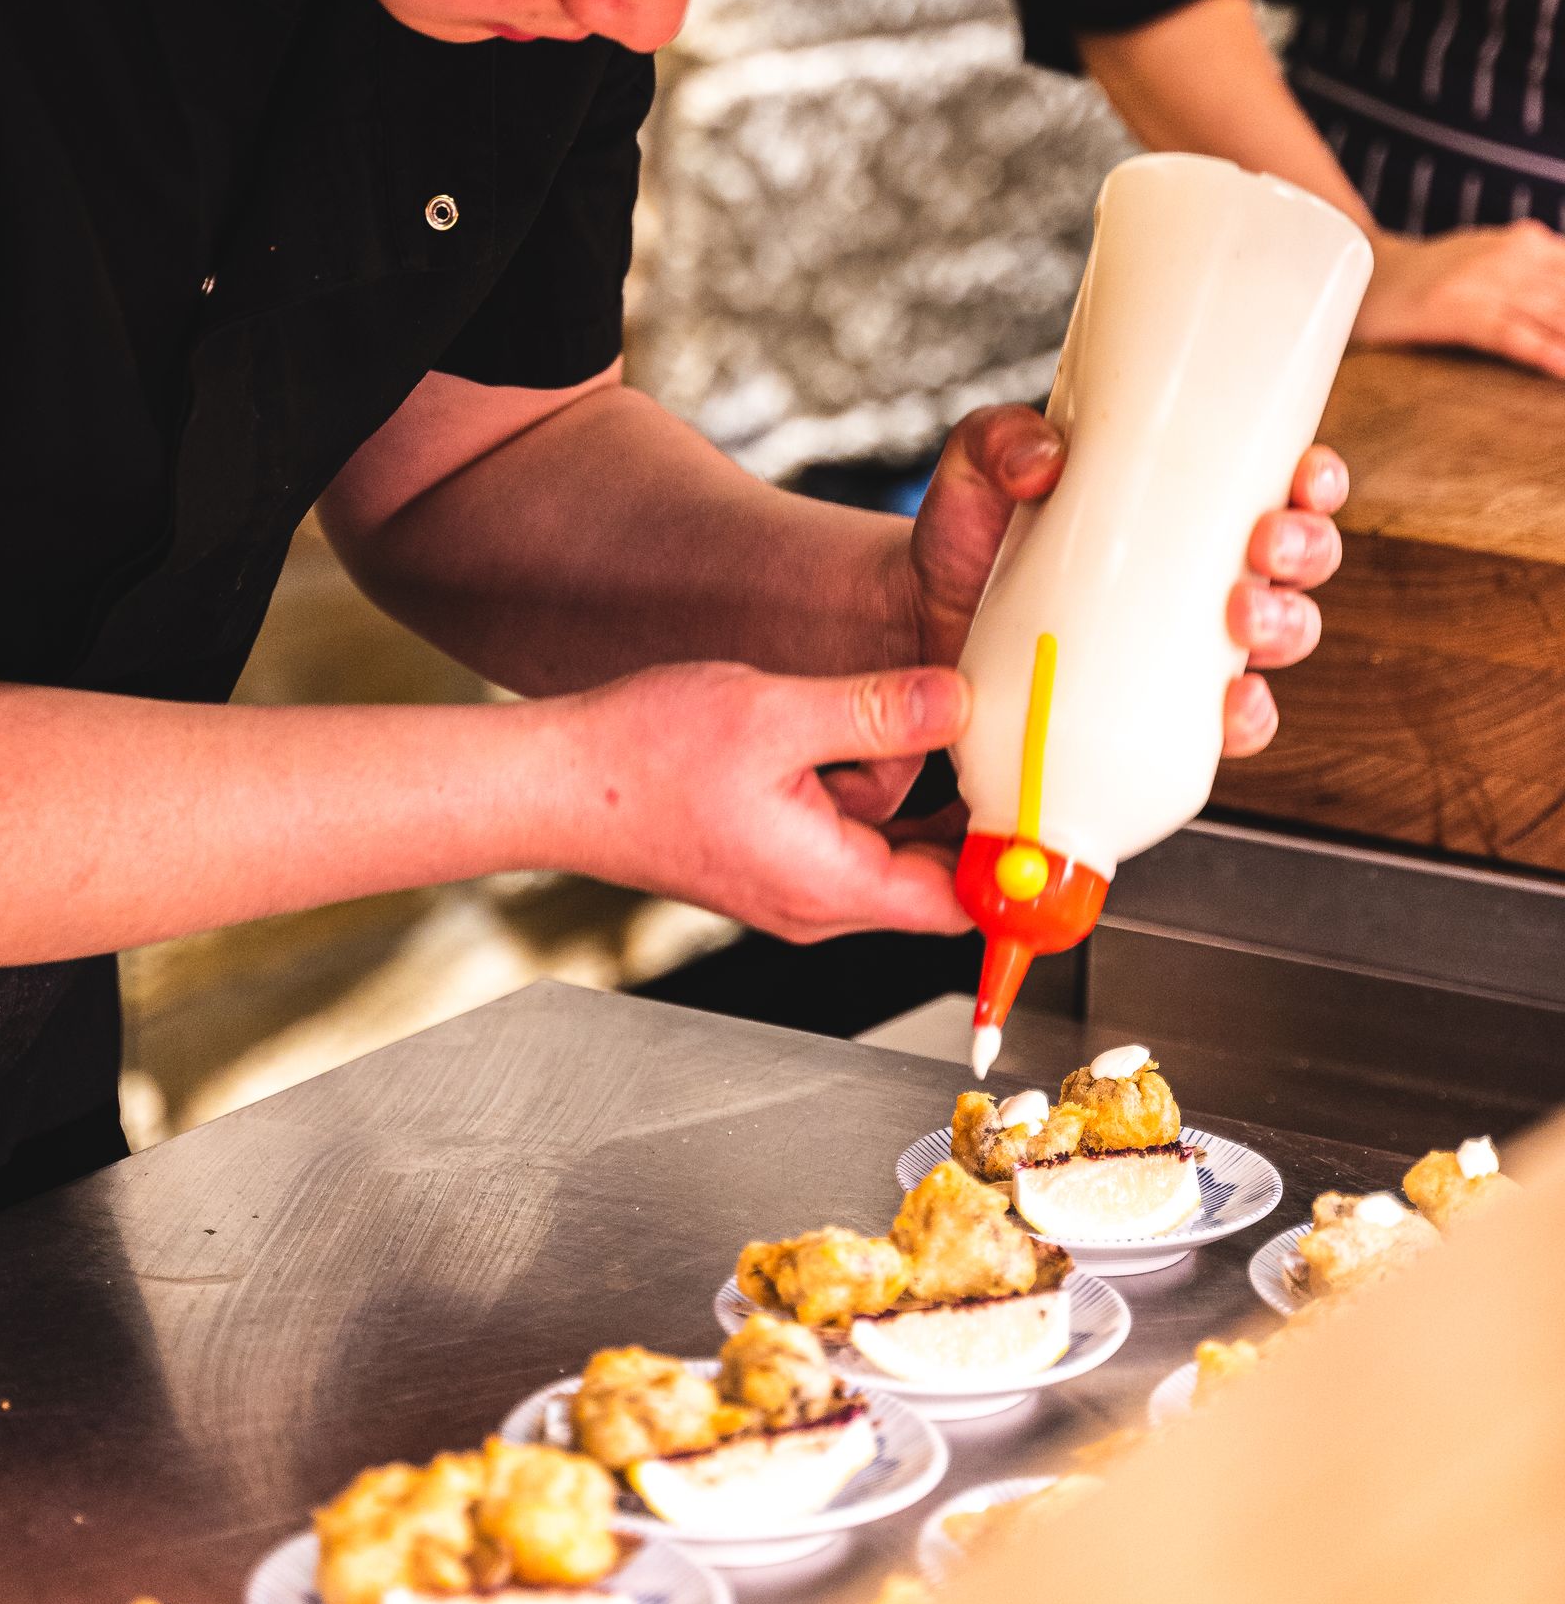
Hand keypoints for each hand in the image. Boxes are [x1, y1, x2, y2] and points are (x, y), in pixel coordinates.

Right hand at [559, 659, 972, 939]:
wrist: (554, 780)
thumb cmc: (640, 760)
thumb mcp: (775, 715)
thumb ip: (876, 709)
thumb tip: (959, 700)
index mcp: (830, 885)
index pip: (961, 903)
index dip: (1012, 866)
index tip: (1049, 814)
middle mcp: (817, 900)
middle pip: (933, 871)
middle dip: (959, 804)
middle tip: (981, 729)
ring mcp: (790, 882)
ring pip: (888, 841)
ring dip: (898, 782)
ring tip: (872, 715)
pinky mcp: (769, 856)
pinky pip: (845, 828)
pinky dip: (857, 782)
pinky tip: (836, 728)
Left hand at [883, 405, 1348, 780]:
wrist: (922, 620)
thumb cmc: (970, 534)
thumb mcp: (976, 469)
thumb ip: (998, 442)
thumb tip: (1042, 459)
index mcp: (1186, 500)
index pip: (1281, 482)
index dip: (1316, 480)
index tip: (1303, 476)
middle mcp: (1206, 569)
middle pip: (1302, 561)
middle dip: (1306, 551)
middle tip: (1263, 546)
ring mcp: (1189, 641)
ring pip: (1284, 636)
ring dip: (1287, 626)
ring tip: (1241, 615)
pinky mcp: (1160, 706)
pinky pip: (1230, 723)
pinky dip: (1245, 719)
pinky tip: (1230, 706)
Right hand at [1355, 220, 1564, 377]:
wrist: (1365, 272)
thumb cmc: (1433, 274)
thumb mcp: (1496, 257)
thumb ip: (1540, 267)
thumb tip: (1561, 275)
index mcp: (1530, 242)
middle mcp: (1515, 257)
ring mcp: (1487, 283)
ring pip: (1559, 315)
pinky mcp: (1458, 312)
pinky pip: (1514, 336)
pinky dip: (1547, 354)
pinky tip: (1564, 370)